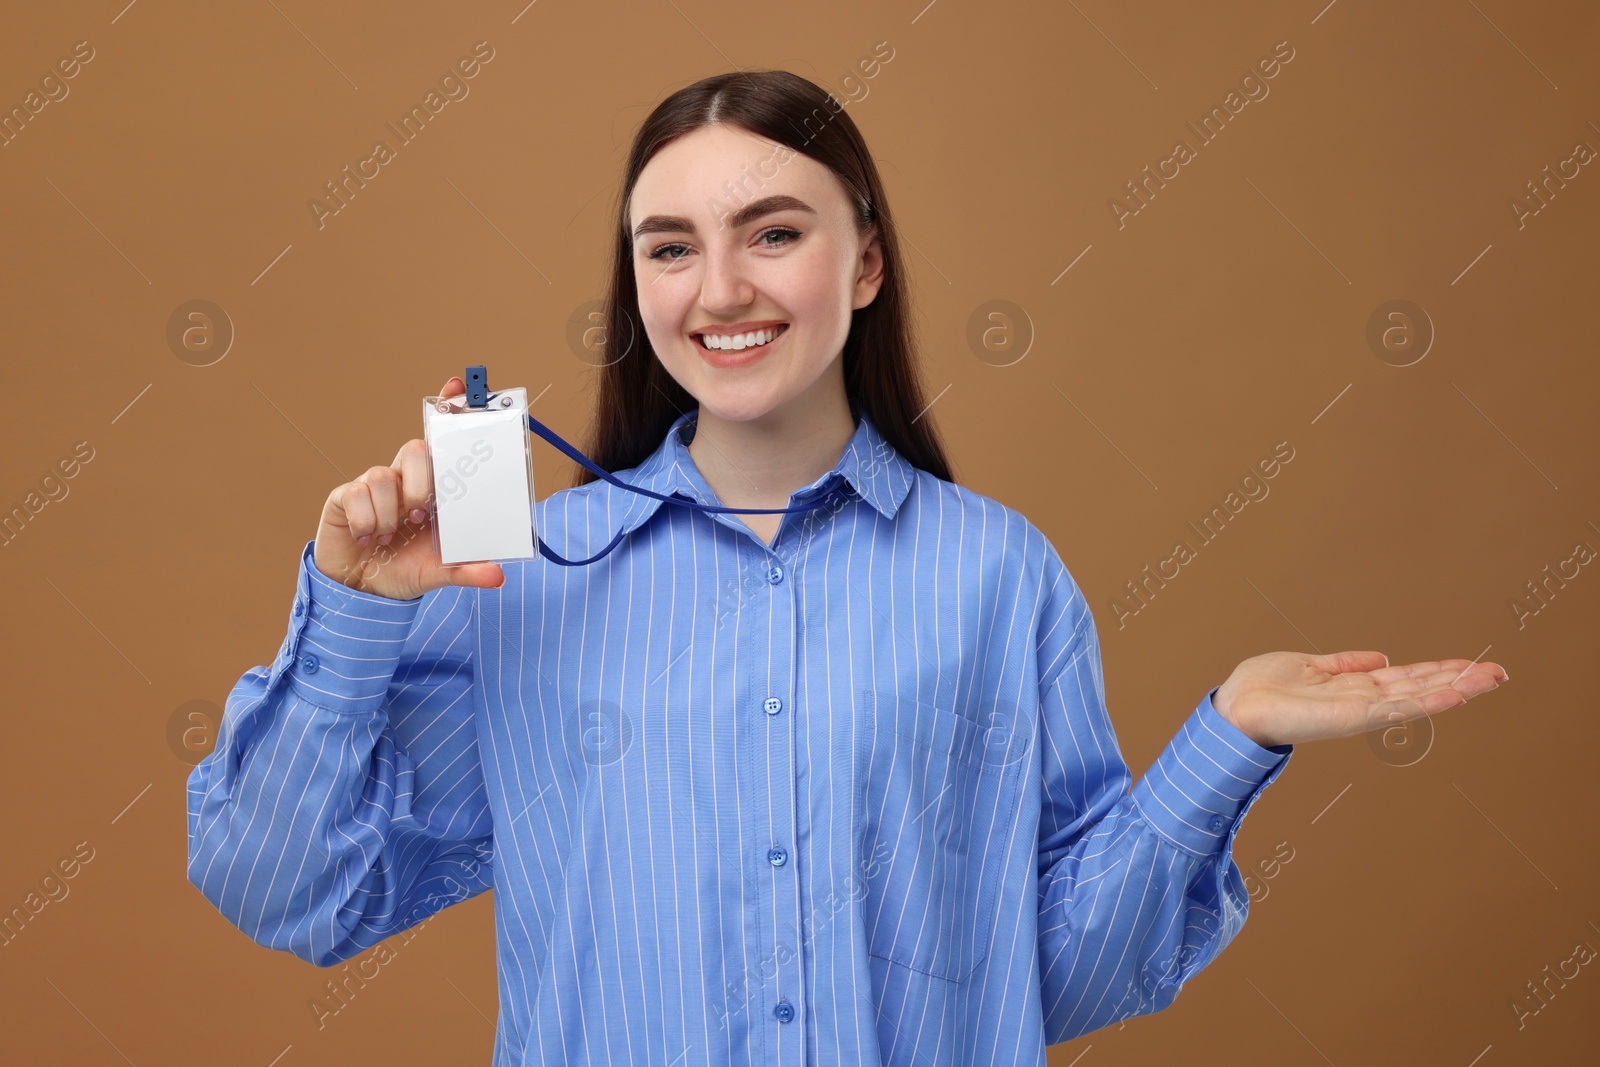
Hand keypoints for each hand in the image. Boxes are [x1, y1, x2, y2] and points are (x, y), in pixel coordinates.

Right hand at [312, 375, 505, 600]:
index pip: (441, 441)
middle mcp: (404, 478)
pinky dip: (366, 521)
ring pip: (383, 474)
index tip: (456, 387)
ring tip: (390, 536)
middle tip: (419, 519)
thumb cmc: (404, 568)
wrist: (362, 589)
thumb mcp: (440, 572)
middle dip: (420, 485)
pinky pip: (357, 493)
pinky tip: (368, 538)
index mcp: (433, 488)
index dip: (447, 410)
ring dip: (390, 512)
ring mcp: (374, 484)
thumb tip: (498, 576)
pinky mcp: (345, 496)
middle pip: (414, 449)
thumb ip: (468, 569)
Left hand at [1212, 651, 1507, 748]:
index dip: (1437, 671)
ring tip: (1491, 679)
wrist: (1234, 709)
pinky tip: (1453, 693)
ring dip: (1455, 688)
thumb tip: (1378, 656)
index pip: (1404, 677)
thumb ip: (1344, 663)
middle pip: (1420, 687)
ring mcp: (1360, 710)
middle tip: (1499, 672)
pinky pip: (1397, 708)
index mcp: (1353, 686)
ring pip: (1417, 697)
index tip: (1470, 665)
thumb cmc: (1260, 689)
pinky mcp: (1352, 717)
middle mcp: (1363, 700)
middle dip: (1458, 680)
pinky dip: (1426, 701)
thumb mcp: (1308, 665)